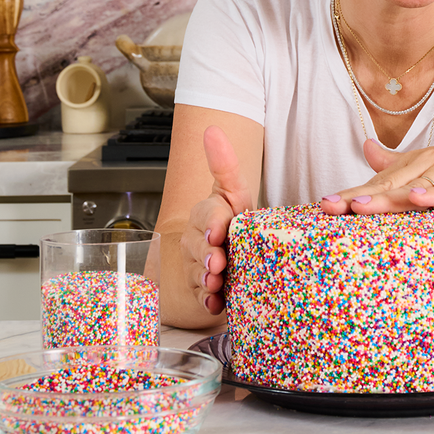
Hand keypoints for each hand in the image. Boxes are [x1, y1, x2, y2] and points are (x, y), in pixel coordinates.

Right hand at [184, 126, 254, 313]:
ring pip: (196, 273)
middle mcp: (199, 239)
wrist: (237, 257)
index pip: (207, 214)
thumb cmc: (236, 221)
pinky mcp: (203, 292)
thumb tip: (211, 129)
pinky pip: (201, 299)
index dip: (212, 222)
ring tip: (217, 282)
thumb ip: (224, 165)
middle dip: (206, 253)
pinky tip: (216, 304)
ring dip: (206, 279)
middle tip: (218, 261)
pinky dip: (208, 303)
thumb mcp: (235, 193)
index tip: (218, 231)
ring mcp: (198, 266)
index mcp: (209, 213)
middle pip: (197, 246)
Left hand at [319, 127, 433, 213]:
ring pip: (417, 186)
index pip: (380, 181)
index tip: (322, 205)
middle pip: (390, 183)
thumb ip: (401, 161)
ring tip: (358, 205)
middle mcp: (431, 164)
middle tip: (328, 206)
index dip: (352, 192)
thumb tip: (365, 148)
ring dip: (388, 196)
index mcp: (419, 164)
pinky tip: (417, 199)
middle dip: (358, 195)